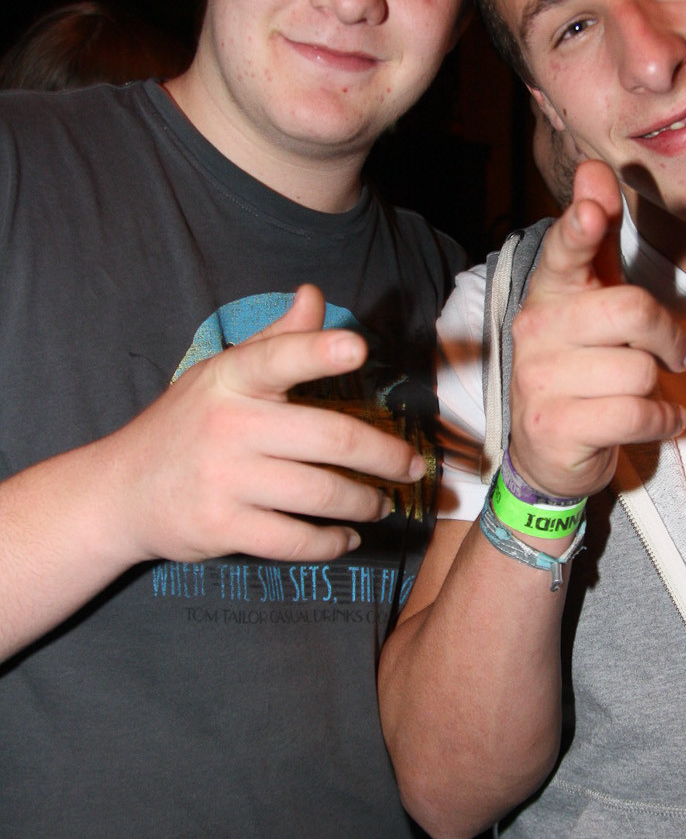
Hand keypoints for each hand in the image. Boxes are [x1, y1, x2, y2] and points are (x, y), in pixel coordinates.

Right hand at [115, 285, 424, 564]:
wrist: (120, 492)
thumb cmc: (186, 425)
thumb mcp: (220, 374)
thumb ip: (275, 341)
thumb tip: (314, 295)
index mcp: (231, 379)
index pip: (277, 357)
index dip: (317, 350)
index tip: (356, 347)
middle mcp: (228, 426)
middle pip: (328, 437)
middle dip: (384, 455)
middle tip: (412, 466)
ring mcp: (224, 480)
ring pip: (320, 493)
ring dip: (364, 502)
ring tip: (381, 502)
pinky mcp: (222, 527)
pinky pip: (294, 539)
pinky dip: (330, 542)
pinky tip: (346, 536)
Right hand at [507, 161, 685, 501]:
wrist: (547, 449)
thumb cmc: (582, 362)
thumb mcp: (591, 298)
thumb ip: (598, 239)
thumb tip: (595, 169)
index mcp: (549, 292)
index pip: (563, 252)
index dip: (579, 228)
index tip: (592, 209)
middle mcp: (536, 330)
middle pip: (631, 310)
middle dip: (668, 336)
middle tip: (674, 352)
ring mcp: (540, 380)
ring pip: (640, 370)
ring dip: (659, 387)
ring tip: (644, 391)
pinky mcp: (555, 425)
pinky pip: (636, 414)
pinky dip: (662, 421)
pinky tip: (658, 419)